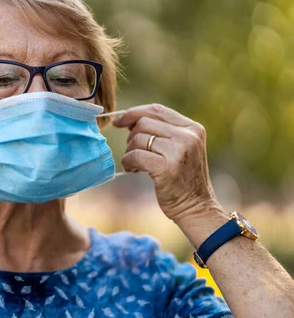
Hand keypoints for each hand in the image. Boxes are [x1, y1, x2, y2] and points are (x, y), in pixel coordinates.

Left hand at [113, 104, 219, 220]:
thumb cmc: (183, 179)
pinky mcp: (166, 167)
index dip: (134, 113)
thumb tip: (129, 121)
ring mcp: (178, 151)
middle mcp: (188, 136)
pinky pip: (135, 155)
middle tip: (133, 152)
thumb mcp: (181, 149)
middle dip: (132, 136)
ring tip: (136, 164)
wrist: (197, 207)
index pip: (157, 110)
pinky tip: (133, 170)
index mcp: (192, 128)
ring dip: (130, 151)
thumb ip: (163, 132)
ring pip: (138, 138)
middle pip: (144, 123)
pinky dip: (128, 162)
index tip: (119, 121)